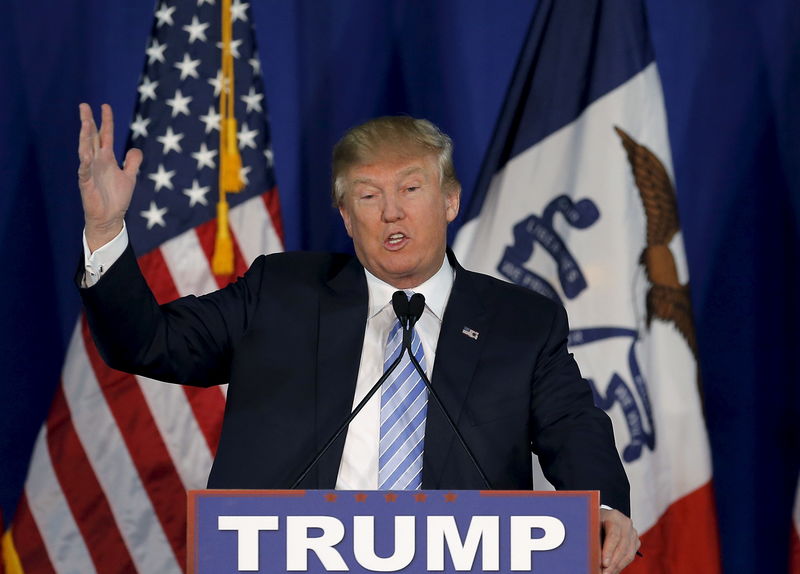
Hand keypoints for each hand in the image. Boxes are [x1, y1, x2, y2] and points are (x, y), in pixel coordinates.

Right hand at [78, 103, 142, 251]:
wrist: (110, 218)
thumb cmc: (117, 198)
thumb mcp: (130, 177)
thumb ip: (133, 162)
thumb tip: (135, 148)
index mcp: (107, 158)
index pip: (105, 135)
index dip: (106, 121)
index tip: (105, 106)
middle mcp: (97, 161)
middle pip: (91, 137)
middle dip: (88, 121)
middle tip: (84, 105)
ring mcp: (90, 171)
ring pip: (85, 150)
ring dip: (85, 136)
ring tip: (84, 122)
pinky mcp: (86, 183)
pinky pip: (84, 170)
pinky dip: (85, 162)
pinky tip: (85, 153)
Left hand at [599, 508, 639, 572]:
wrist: (605, 517)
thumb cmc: (596, 521)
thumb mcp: (592, 524)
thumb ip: (594, 537)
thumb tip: (593, 556)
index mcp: (614, 516)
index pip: (614, 536)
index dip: (609, 551)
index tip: (603, 564)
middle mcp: (626, 524)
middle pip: (622, 547)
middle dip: (613, 563)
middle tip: (604, 572)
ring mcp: (633, 532)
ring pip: (629, 553)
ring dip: (618, 566)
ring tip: (607, 573)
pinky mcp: (636, 541)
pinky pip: (631, 556)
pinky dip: (621, 564)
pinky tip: (613, 570)